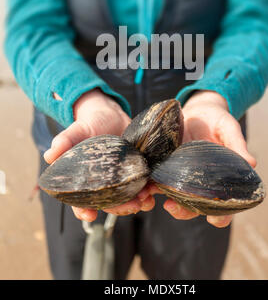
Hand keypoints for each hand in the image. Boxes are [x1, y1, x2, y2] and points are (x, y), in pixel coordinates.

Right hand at [44, 89, 155, 221]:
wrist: (110, 115)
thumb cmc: (89, 125)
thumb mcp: (77, 130)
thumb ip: (64, 141)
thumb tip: (50, 155)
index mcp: (84, 181)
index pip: (80, 202)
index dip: (83, 211)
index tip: (89, 215)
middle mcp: (103, 185)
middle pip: (109, 205)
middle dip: (120, 208)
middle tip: (131, 206)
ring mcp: (121, 181)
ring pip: (128, 199)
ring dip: (138, 202)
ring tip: (145, 199)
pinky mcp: (136, 172)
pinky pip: (143, 187)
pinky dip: (149, 191)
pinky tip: (154, 190)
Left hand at [162, 90, 256, 227]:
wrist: (196, 110)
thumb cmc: (217, 120)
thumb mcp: (228, 128)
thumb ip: (237, 144)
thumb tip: (252, 163)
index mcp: (220, 180)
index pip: (224, 206)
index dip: (221, 216)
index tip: (215, 220)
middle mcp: (200, 184)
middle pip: (194, 207)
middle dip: (183, 211)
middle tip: (172, 208)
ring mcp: (181, 177)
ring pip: (173, 197)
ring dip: (161, 199)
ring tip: (150, 196)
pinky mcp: (165, 166)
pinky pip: (156, 180)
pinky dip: (149, 184)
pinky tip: (143, 183)